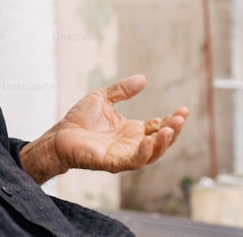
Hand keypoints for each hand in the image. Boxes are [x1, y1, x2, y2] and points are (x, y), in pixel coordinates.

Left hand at [20, 74, 187, 183]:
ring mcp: (123, 155)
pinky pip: (132, 161)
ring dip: (162, 143)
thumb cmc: (80, 119)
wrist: (59, 134)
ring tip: (168, 129)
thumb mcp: (103, 98)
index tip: (183, 110)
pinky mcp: (111, 163)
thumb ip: (122, 90)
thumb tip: (143, 79)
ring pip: (151, 154)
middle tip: (180, 118)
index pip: (158, 126)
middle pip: (160, 142)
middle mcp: (131, 144)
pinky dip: (143, 152)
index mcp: (132, 130)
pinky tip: (148, 140)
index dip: (172, 120)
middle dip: (172, 132)